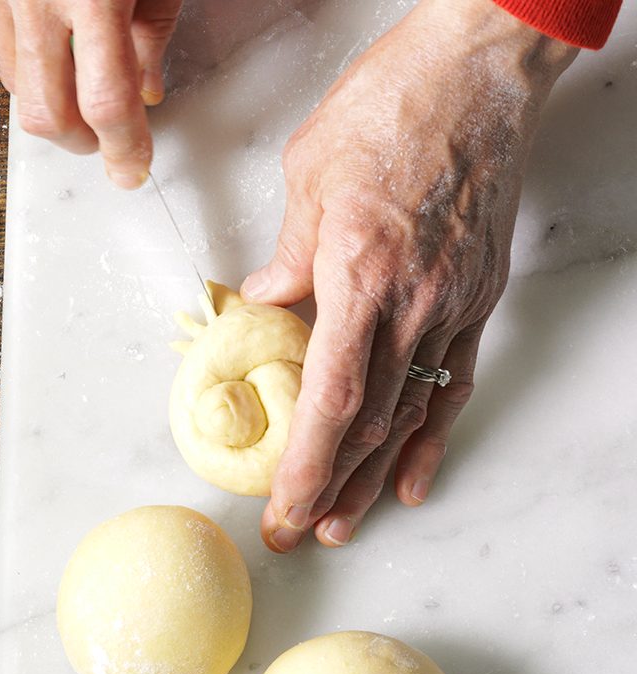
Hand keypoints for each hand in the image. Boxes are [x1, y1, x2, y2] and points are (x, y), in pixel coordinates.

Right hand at [0, 0, 182, 187]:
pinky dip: (32, 69)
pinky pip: (4, 55)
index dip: (122, 146)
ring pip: (19, 93)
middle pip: (48, 114)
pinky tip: (57, 50)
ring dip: (54, 108)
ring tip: (80, 85)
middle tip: (106, 134)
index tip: (132, 169)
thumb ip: (153, 31)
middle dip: (80, 141)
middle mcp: (41, 0)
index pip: (106, 102)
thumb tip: (145, 93)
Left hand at [242, 0, 577, 552]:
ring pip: (410, 415)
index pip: (332, 398)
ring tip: (344, 526)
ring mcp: (452, 304)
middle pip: (368, 423)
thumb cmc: (390, 108)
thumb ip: (288, 256)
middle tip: (295, 534)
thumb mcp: (310, 175)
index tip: (283, 509)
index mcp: (360, 274)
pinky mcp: (478, 299)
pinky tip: (413, 482)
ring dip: (372, 478)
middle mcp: (412, 302)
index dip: (307, 465)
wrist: (479, 67)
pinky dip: (431, 438)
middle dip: (327, 488)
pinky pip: (454, 384)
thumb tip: (265, 304)